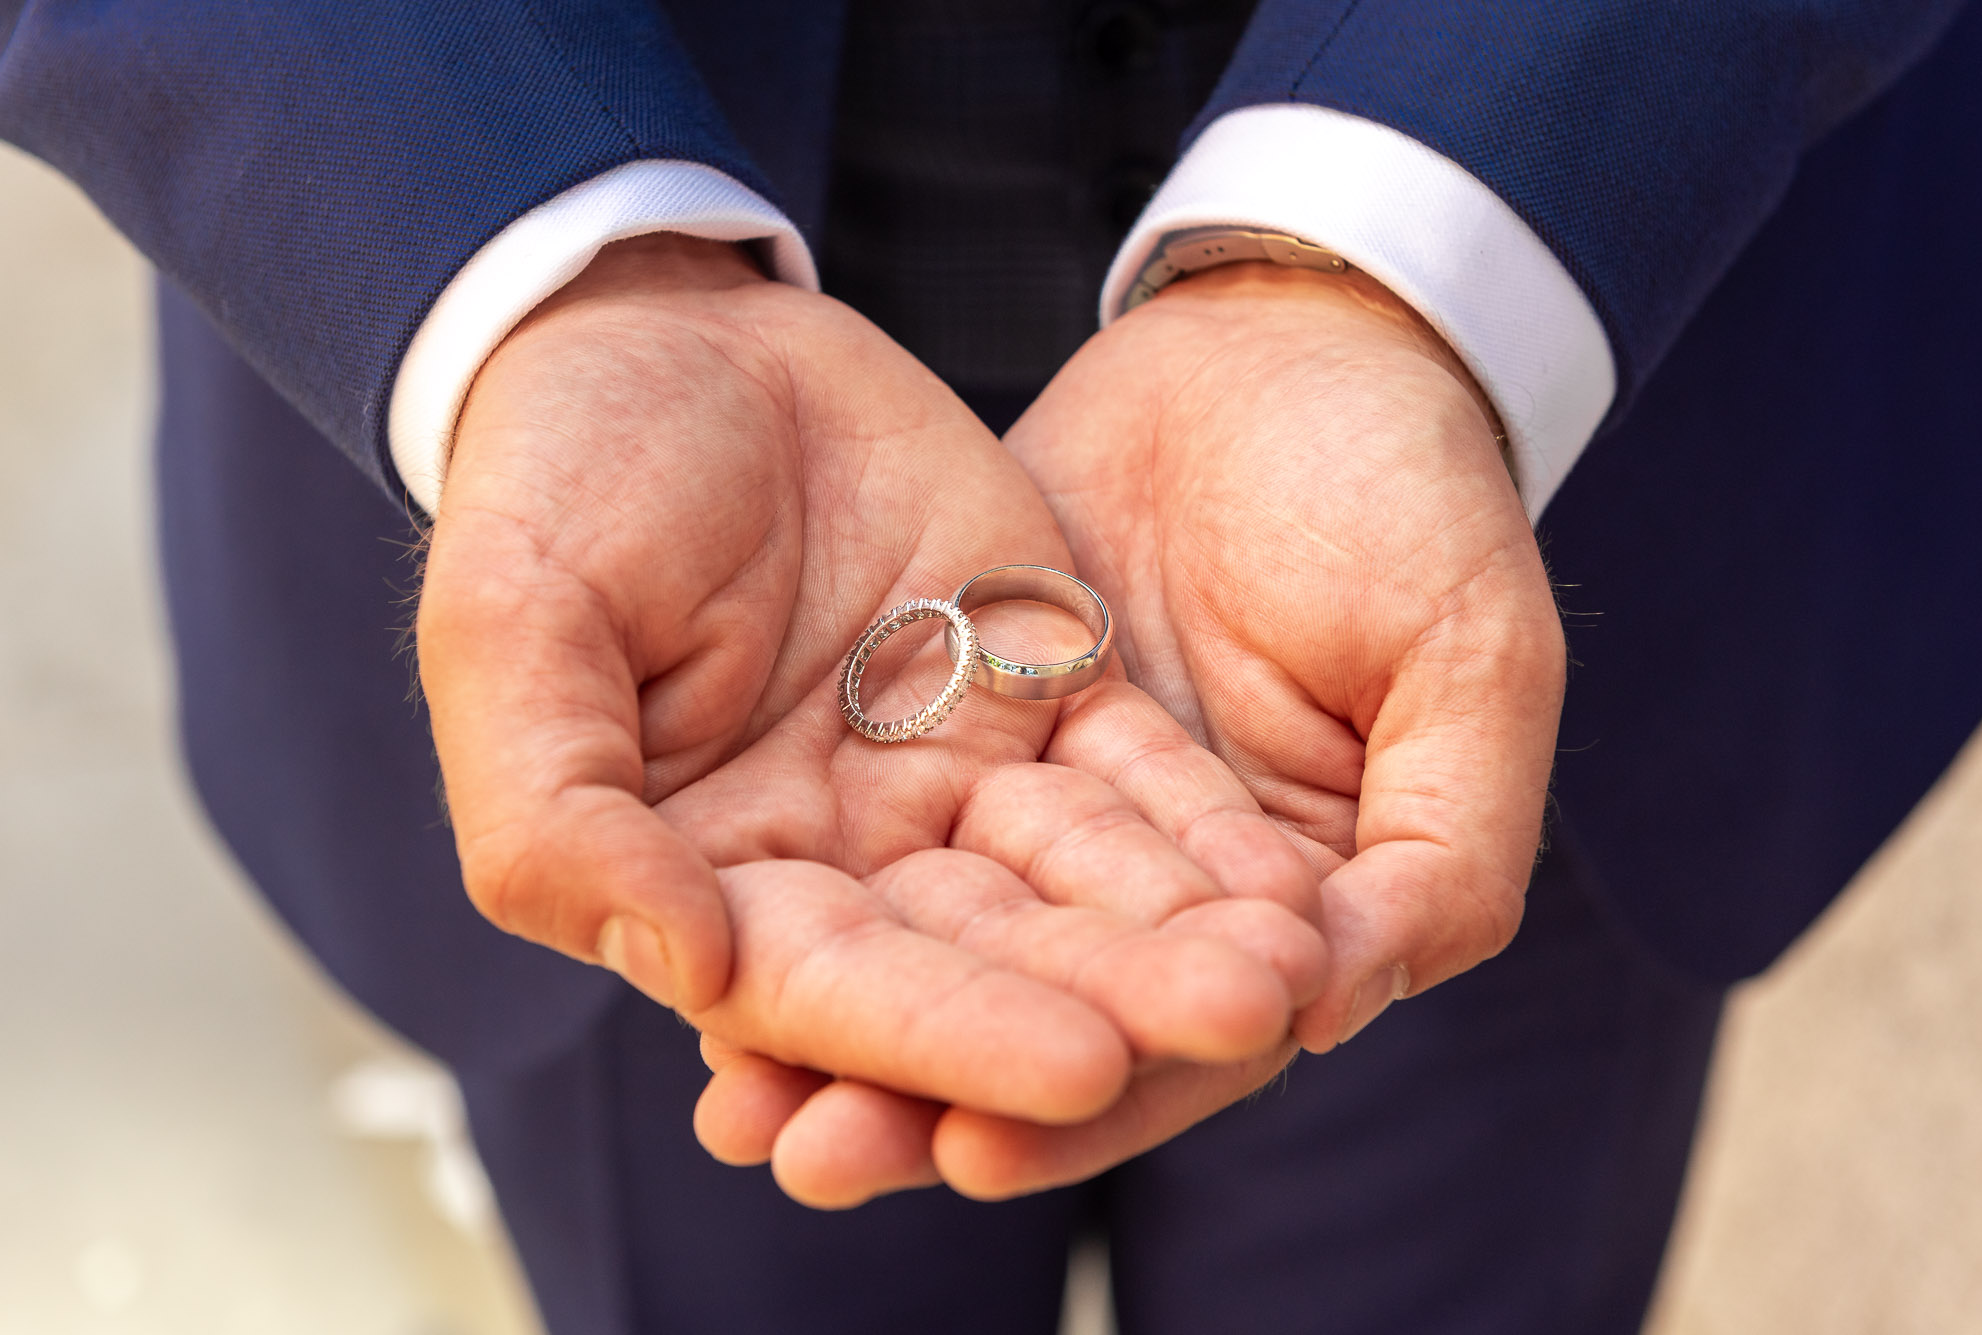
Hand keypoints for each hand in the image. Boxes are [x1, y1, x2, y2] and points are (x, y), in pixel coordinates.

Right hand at [415, 237, 1328, 1185]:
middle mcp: (842, 858)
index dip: (950, 1036)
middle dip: (1112, 999)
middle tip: (1245, 1020)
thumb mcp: (508, 630)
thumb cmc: (557, 473)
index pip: (832, 992)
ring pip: (1077, 882)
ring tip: (1297, 964)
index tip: (1077, 1071)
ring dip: (1184, 929)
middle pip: (987, 959)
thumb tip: (684, 967)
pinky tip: (1295, 872)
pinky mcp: (1035, 692)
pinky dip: (1205, 827)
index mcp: (705, 875)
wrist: (672, 327)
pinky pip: (1132, 775)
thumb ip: (558, 818)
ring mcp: (946, 778)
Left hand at [707, 261, 1566, 1200]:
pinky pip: (886, 829)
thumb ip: (1447, 848)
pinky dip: (815, 890)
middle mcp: (1168, 885)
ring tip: (735, 1100)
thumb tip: (1328, 1007)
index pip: (1194, 1043)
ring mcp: (1060, 808)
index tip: (975, 1151)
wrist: (1280, 340)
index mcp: (1303, 904)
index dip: (1093, 1102)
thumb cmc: (1411, 490)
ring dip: (850, 1021)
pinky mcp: (974, 729)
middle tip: (813, 1156)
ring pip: (952, 944)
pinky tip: (714, 944)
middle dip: (930, 1094)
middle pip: (1045, 1016)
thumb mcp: (1474, 658)